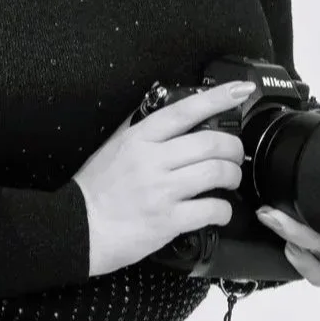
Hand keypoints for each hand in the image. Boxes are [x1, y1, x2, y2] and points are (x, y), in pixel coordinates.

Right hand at [74, 81, 254, 275]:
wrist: (79, 229)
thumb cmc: (95, 190)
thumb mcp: (112, 148)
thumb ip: (141, 131)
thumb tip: (171, 115)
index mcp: (139, 139)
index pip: (185, 111)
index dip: (217, 98)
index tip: (241, 90)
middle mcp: (152, 160)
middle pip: (212, 142)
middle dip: (233, 148)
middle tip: (233, 156)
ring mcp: (161, 191)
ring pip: (217, 173)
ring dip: (233, 176)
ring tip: (229, 181)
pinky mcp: (168, 220)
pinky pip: (212, 209)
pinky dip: (224, 210)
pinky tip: (219, 210)